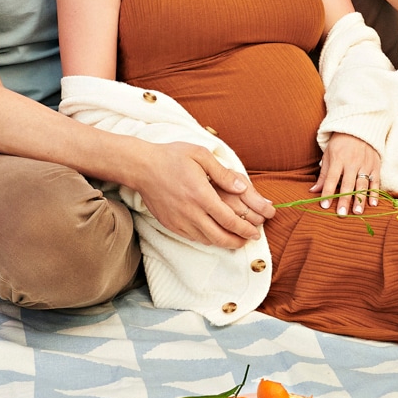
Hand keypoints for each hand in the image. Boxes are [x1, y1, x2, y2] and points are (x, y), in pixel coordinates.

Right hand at [134, 143, 274, 248]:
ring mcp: (180, 220)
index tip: (255, 231)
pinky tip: (214, 234)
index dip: (245, 229)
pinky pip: (193, 238)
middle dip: (238, 241)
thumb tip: (242, 188)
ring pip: (207, 240)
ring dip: (224, 243)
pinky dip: (208, 240)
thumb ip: (222, 173)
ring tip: (236, 239)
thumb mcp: (200, 155)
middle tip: (249, 239)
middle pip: (220, 236)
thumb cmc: (172, 157)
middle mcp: (191, 212)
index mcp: (201, 194)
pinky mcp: (171, 224)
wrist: (142, 167)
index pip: (229, 220)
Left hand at [311, 133, 380, 215]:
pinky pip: (376, 181)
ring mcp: (365, 165)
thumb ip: (324, 175)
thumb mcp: (328, 155)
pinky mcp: (375, 166)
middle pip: (348, 184)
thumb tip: (313, 191)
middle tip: (341, 214)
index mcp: (338, 159)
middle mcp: (352, 163)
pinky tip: (373, 204)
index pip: (332, 178)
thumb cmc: (340, 145)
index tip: (324, 205)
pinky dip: (375, 193)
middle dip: (344, 200)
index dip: (327, 192)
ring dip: (360, 199)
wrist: (359, 130)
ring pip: (362, 185)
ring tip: (356, 212)